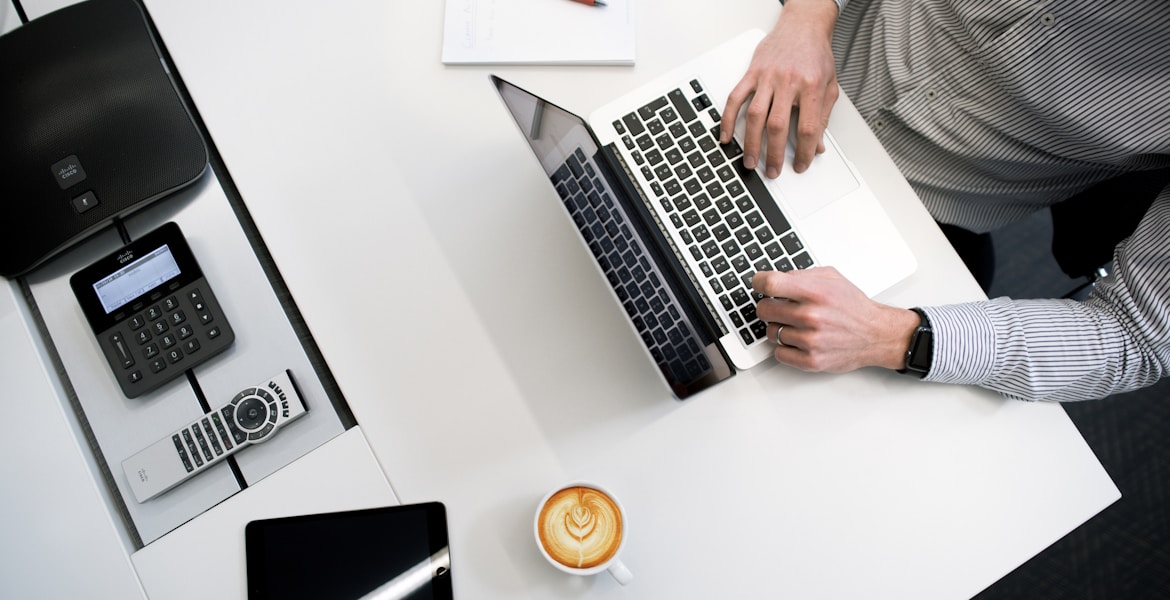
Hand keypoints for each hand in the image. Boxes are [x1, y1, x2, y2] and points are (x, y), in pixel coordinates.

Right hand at [721, 0, 839, 177]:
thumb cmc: (815, 55)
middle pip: (778, 126)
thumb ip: (822, 117)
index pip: (807, 127)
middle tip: (772, 171)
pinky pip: (735, 98)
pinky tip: (726, 135)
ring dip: (751, 143)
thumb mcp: (829, 85)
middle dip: (774, 154)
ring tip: (750, 161)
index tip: (801, 164)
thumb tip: (818, 145)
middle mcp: (788, 81)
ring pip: (755, 116)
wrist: (803, 26)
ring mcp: (767, 77)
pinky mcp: (752, 73)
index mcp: (811, 86)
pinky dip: (728, 118)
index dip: (804, 151)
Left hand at [752, 267, 919, 372]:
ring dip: (779, 328)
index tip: (758, 284)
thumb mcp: (831, 278)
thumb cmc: (853, 306)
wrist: (876, 334)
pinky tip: (798, 340)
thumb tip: (774, 278)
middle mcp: (811, 316)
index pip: (770, 284)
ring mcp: (810, 341)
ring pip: (770, 332)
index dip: (759, 282)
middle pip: (764, 309)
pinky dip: (785, 347)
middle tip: (780, 307)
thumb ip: (801, 275)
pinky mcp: (811, 361)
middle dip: (769, 306)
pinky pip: (779, 353)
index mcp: (815, 292)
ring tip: (797, 324)